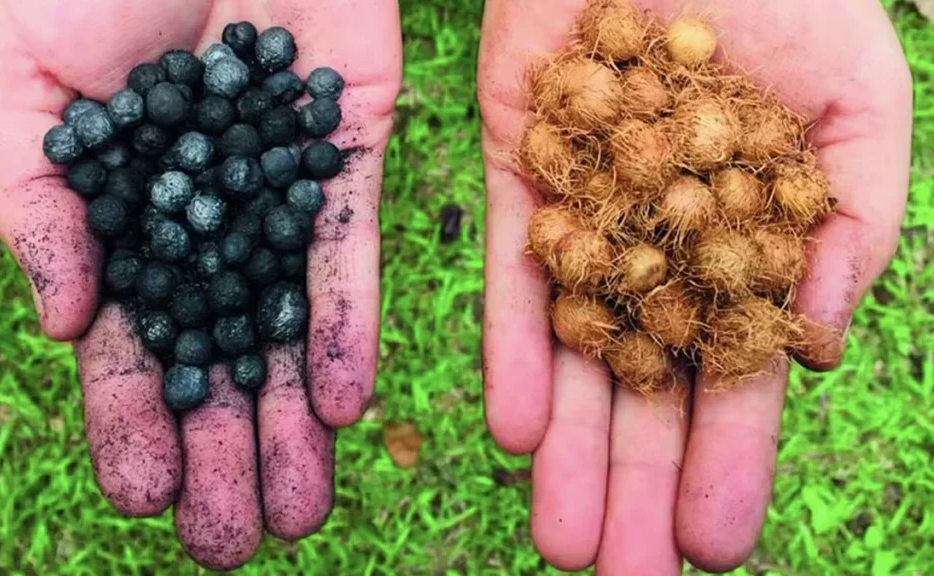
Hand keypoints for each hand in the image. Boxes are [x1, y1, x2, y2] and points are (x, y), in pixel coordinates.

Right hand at [0, 0, 400, 568]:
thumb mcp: (18, 75)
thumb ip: (29, 198)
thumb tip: (58, 324)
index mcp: (122, 218)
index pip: (126, 344)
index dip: (134, 422)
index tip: (147, 497)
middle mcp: (207, 223)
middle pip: (217, 357)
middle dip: (225, 449)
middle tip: (233, 541)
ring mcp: (278, 194)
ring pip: (287, 328)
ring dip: (293, 421)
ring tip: (299, 510)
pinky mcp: (344, 157)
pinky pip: (347, 255)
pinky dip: (344, 328)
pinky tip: (342, 406)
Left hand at [477, 0, 910, 572]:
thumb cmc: (792, 2)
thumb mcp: (857, 112)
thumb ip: (848, 229)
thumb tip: (813, 345)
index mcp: (743, 251)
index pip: (733, 377)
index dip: (725, 460)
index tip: (715, 547)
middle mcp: (656, 252)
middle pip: (643, 387)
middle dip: (634, 484)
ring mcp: (585, 218)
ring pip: (574, 353)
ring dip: (570, 448)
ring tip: (561, 540)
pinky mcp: (522, 175)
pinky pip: (513, 276)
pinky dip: (518, 349)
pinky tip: (519, 429)